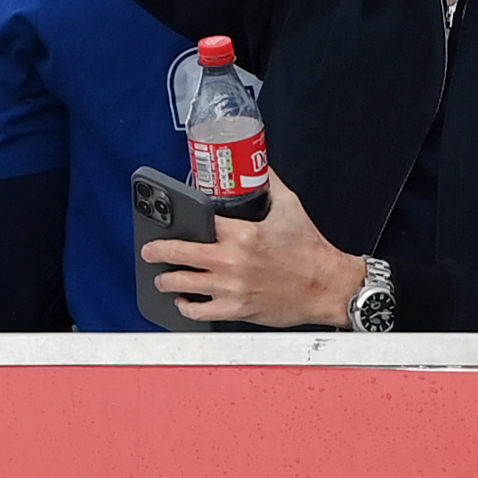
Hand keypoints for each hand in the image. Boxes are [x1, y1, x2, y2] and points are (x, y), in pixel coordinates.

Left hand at [139, 194, 366, 328]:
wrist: (327, 286)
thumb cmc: (311, 251)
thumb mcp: (290, 208)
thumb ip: (271, 184)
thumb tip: (260, 165)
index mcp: (242, 234)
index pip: (198, 223)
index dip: (179, 222)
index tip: (168, 221)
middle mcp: (232, 261)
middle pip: (179, 254)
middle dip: (158, 252)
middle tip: (150, 251)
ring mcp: (231, 288)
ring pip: (183, 285)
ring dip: (166, 281)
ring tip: (162, 278)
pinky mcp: (236, 310)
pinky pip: (199, 312)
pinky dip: (186, 307)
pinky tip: (183, 302)